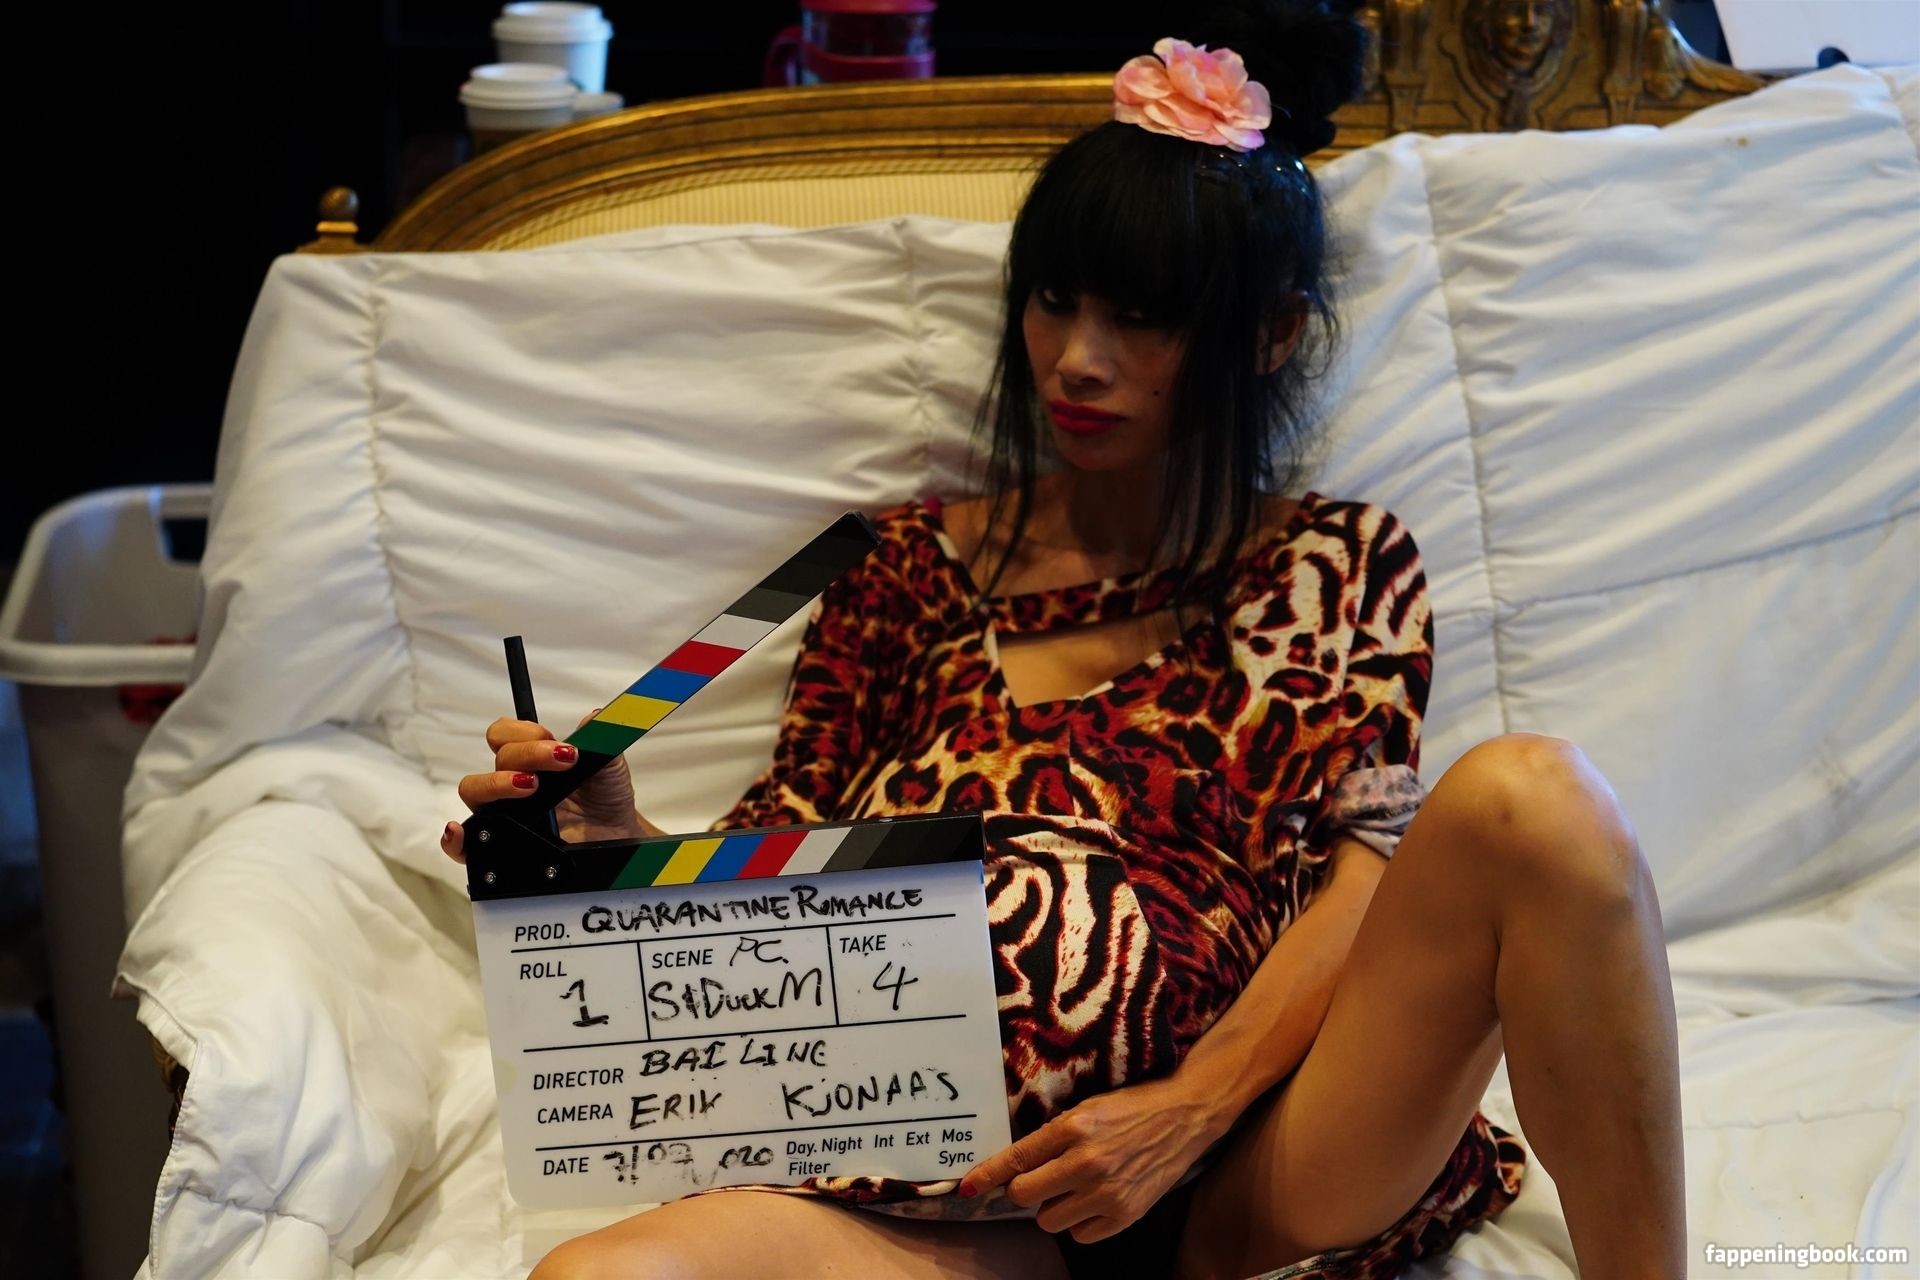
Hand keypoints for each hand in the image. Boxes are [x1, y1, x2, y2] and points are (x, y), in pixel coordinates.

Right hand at [439, 708, 647, 861]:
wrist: (615, 836)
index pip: (505, 734)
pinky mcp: (502, 844)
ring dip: (497, 783)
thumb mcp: (609, 766)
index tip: (561, 746)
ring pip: (474, 791)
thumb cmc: (605, 797)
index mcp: (531, 758)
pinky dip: (455, 838)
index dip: (526, 733)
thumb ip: (600, 740)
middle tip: (560, 761)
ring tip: (530, 787)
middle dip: (526, 754)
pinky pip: (467, 844)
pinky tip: (459, 831)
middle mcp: (511, 782)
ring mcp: (504, 813)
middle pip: (497, 758)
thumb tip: (595, 715)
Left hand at [955, 1074, 1220, 1243]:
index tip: (966, 1188)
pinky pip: (1081, 1235)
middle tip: (1040, 1178)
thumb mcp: (1088, 1108)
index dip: (987, 1176)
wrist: (1185, 1115)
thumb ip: (1053, 1136)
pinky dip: (1081, 1222)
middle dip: (1025, 1189)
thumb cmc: (1133, 1106)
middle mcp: (1087, 1162)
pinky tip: (1095, 1200)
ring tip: (1073, 1188)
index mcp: (1074, 1127)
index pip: (1017, 1159)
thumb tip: (1015, 1164)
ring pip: (1049, 1221)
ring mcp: (1107, 1192)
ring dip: (1054, 1207)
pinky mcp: (1126, 1214)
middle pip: (1025, 1196)